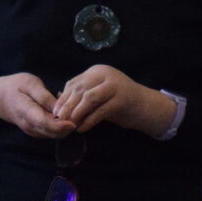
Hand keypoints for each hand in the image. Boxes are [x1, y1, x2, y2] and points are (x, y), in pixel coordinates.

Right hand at [0, 72, 71, 138]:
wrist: (1, 98)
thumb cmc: (16, 86)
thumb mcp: (30, 84)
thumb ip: (44, 97)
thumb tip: (59, 108)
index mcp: (26, 111)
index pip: (44, 123)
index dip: (59, 126)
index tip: (72, 123)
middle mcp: (29, 125)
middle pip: (52, 133)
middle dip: (68, 128)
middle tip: (81, 116)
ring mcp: (33, 130)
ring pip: (54, 135)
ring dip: (66, 127)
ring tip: (74, 110)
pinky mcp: (37, 131)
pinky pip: (52, 132)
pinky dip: (61, 125)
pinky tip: (65, 112)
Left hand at [52, 64, 173, 136]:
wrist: (146, 107)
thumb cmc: (119, 102)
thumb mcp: (99, 95)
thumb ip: (82, 96)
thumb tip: (59, 103)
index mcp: (97, 71)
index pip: (74, 83)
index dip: (63, 98)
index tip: (55, 112)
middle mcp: (106, 74)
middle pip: (79, 90)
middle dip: (67, 106)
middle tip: (59, 120)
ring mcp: (115, 86)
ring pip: (89, 98)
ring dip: (77, 113)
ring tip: (70, 124)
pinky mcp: (122, 100)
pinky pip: (100, 111)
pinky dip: (89, 121)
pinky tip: (83, 129)